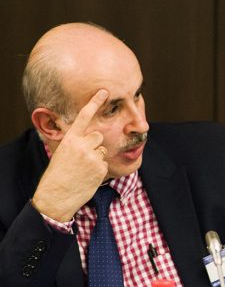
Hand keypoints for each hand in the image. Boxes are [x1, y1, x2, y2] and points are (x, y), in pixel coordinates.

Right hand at [31, 89, 109, 221]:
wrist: (57, 195)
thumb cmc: (59, 174)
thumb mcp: (62, 152)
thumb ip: (76, 142)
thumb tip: (91, 137)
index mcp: (70, 139)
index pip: (84, 116)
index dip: (94, 102)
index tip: (104, 91)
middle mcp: (82, 144)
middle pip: (98, 136)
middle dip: (95, 144)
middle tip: (83, 157)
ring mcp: (92, 156)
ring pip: (102, 150)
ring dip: (97, 157)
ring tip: (83, 168)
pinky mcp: (101, 168)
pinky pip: (105, 163)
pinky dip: (99, 169)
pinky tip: (88, 176)